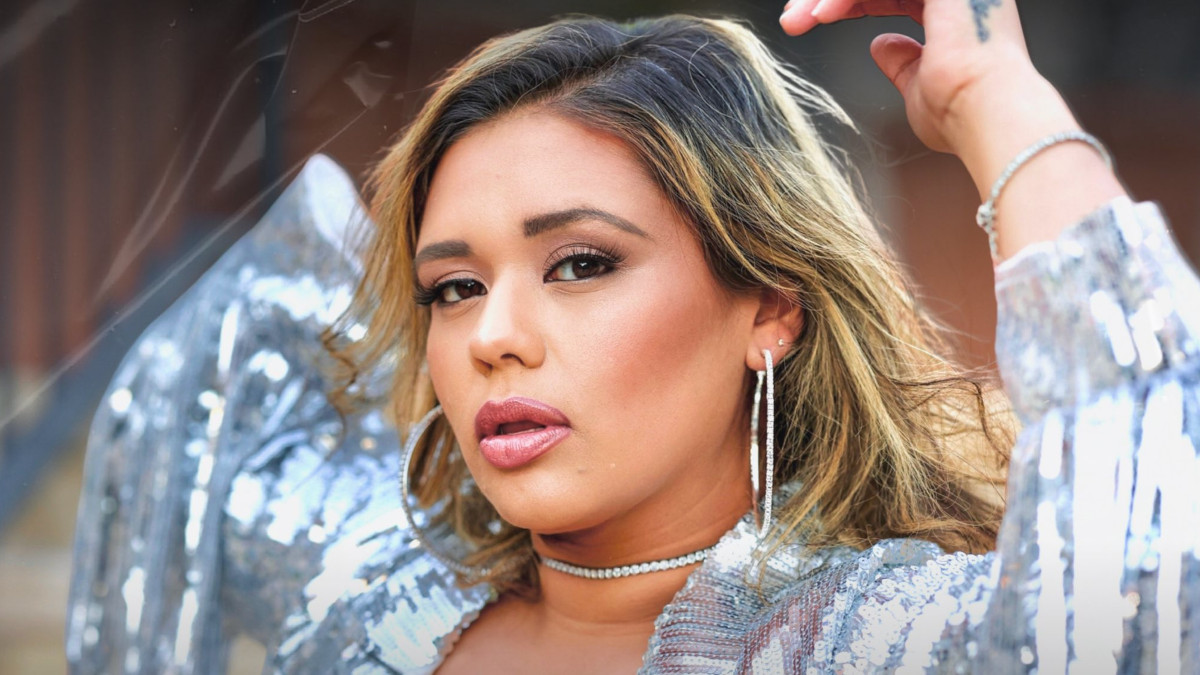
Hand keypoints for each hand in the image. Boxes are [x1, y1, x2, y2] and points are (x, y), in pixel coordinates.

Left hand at [780, 0, 1076, 191]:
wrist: (985, 113)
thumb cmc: (960, 114)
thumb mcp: (919, 86)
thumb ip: (902, 63)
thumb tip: (881, 45)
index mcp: (956, 8)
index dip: (845, 4)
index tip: (806, 21)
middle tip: (792, 19)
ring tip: (799, 20)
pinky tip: (823, 14)